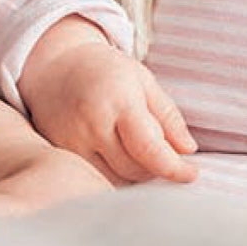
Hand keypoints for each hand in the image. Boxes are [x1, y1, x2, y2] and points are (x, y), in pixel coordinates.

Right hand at [17, 16, 196, 184]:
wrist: (54, 67)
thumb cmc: (106, 71)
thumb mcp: (142, 80)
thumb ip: (167, 115)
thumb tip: (188, 150)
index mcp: (118, 101)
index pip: (149, 148)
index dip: (173, 168)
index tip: (192, 174)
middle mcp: (92, 124)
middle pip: (135, 169)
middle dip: (155, 166)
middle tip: (161, 150)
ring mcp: (73, 142)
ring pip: (116, 179)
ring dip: (135, 174)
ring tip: (137, 150)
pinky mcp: (61, 154)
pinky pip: (96, 177)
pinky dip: (113, 175)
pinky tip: (117, 156)